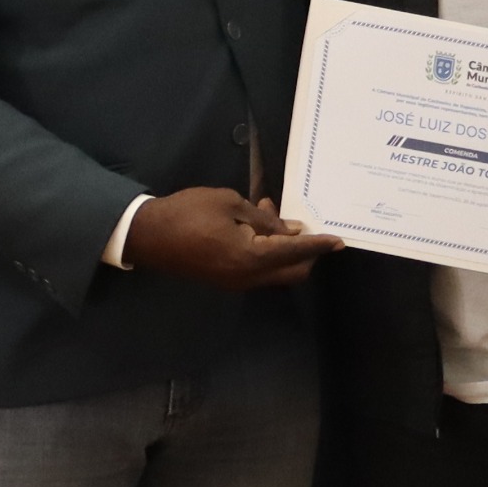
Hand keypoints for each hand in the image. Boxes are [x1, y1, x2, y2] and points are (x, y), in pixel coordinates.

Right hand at [125, 187, 340, 291]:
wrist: (148, 235)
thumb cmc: (188, 212)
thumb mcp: (230, 203)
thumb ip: (263, 218)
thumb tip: (289, 229)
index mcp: (250, 257)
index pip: (295, 252)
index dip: (318, 245)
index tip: (339, 240)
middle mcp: (248, 277)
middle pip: (293, 271)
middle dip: (308, 253)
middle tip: (308, 227)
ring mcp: (237, 283)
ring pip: (277, 273)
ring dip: (286, 250)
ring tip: (273, 216)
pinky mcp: (227, 280)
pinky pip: (260, 272)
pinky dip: (269, 254)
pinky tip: (259, 228)